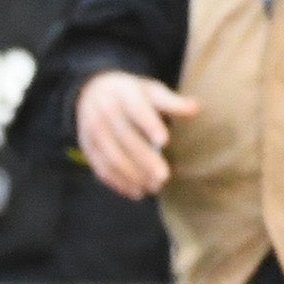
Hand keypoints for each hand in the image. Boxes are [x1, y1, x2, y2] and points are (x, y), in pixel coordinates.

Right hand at [74, 72, 192, 199]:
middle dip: (144, 159)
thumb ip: (171, 102)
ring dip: (132, 175)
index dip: (149, 125)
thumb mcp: (151, 91)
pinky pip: (101, 168)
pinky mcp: (88, 147)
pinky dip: (118, 182)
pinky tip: (136, 192)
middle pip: (124, 138)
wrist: (92, 92)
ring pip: (111, 157)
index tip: (165, 141)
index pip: (136, 110)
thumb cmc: (132, 95)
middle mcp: (104, 112)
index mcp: (124, 94)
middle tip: (164, 177)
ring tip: (153, 187)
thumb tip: (195, 108)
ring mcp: (92, 131)